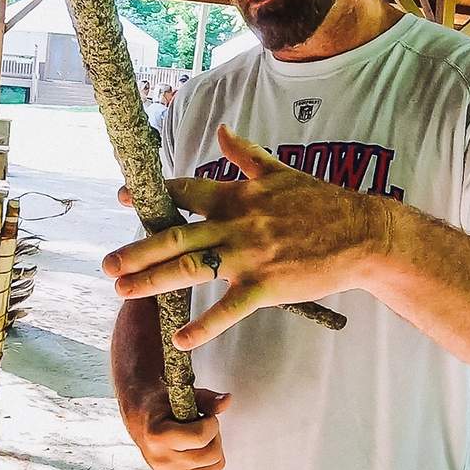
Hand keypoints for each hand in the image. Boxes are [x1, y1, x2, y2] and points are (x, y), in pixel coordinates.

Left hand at [103, 125, 391, 349]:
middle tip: (106, 264)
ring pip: (191, 269)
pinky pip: (229, 309)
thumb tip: (222, 130)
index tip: (123, 196)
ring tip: (124, 291)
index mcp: (236, 196)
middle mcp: (235, 224)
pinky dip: (204, 326)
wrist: (362, 232)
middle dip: (137, 250)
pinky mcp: (266, 285)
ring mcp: (249, 256)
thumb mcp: (280, 170)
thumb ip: (245, 154)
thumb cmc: (321, 202)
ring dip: (153, 282)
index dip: (151, 194)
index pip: (184, 192)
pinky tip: (181, 339)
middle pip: (175, 236)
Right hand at [124, 386, 229, 469]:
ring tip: (200, 438)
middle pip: (211, 455)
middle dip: (215, 436)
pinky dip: (209, 463)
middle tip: (204, 426)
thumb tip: (226, 401)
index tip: (205, 416)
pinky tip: (198, 450)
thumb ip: (205, 399)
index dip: (211, 423)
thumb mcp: (179, 395)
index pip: (201, 437)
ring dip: (213, 450)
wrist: (139, 420)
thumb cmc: (157, 407)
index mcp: (158, 436)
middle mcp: (161, 460)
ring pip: (213, 468)